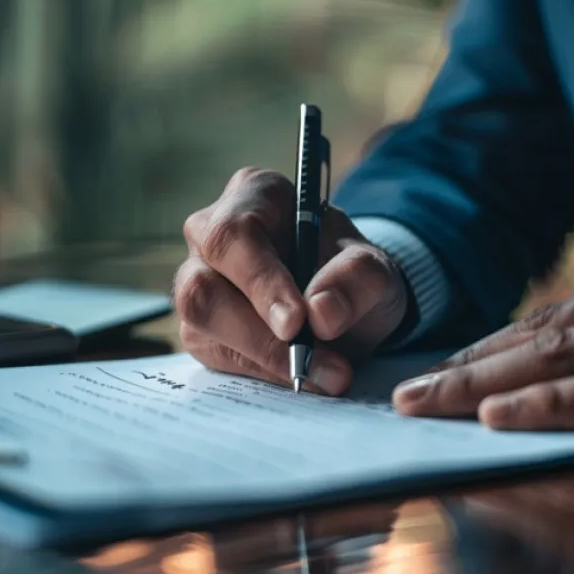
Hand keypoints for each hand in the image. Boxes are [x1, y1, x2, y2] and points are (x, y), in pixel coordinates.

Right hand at [175, 168, 408, 393]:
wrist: (346, 305)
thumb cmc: (350, 271)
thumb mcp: (374, 270)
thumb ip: (357, 280)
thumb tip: (322, 312)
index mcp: (254, 196)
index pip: (235, 236)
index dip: (260, 282)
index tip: (296, 323)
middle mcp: (211, 235)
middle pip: (203, 285)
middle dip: (256, 332)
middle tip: (306, 364)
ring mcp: (199, 281)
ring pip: (202, 324)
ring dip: (263, 358)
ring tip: (321, 375)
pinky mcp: (201, 328)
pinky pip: (216, 356)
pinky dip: (262, 374)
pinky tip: (302, 377)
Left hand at [393, 234, 573, 430]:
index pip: (558, 309)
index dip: (496, 341)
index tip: (449, 364)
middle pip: (539, 328)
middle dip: (466, 361)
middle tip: (406, 387)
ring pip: (554, 355)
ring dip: (480, 382)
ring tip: (422, 403)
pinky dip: (545, 403)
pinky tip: (496, 416)